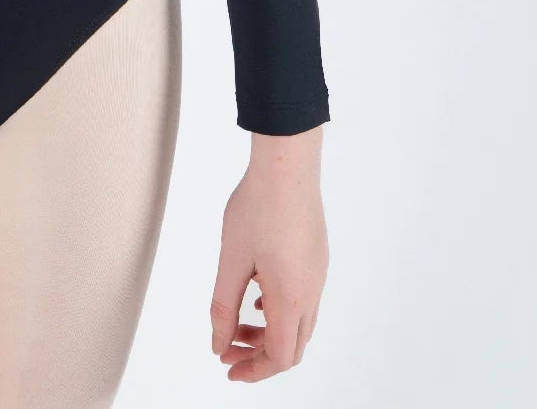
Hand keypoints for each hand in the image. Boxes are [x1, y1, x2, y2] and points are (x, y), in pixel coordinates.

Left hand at [209, 130, 327, 380]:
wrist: (287, 165)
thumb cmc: (258, 207)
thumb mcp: (232, 258)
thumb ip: (223, 305)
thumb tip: (218, 343)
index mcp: (291, 298)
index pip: (280, 357)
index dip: (254, 371)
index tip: (227, 367)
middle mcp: (312, 292)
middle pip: (292, 346)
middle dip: (258, 355)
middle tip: (227, 348)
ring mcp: (318, 275)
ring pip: (298, 324)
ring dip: (268, 332)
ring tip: (237, 323)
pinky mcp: (317, 258)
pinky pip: (303, 301)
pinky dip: (279, 311)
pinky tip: (257, 297)